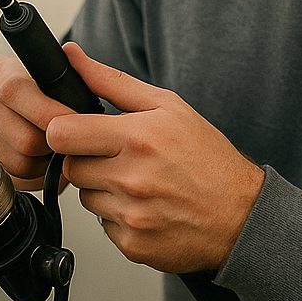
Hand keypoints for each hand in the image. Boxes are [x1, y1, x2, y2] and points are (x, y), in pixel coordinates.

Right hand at [0, 54, 73, 189]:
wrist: (29, 111)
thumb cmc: (48, 93)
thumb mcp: (60, 75)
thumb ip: (72, 73)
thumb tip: (86, 70)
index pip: (14, 91)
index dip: (48, 110)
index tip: (71, 118)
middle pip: (24, 136)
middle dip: (55, 142)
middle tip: (70, 137)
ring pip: (21, 160)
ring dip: (47, 160)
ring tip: (56, 146)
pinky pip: (13, 176)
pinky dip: (34, 173)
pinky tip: (41, 157)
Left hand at [45, 43, 264, 273]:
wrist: (240, 213)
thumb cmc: (207, 156)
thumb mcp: (166, 105)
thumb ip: (111, 81)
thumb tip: (71, 55)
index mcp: (137, 136)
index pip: (61, 133)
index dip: (65, 129)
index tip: (78, 129)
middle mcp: (131, 178)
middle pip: (70, 166)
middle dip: (88, 158)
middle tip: (120, 155)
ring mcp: (130, 215)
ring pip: (85, 197)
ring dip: (103, 187)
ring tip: (139, 180)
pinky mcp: (130, 245)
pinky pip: (102, 224)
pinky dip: (118, 214)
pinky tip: (146, 204)